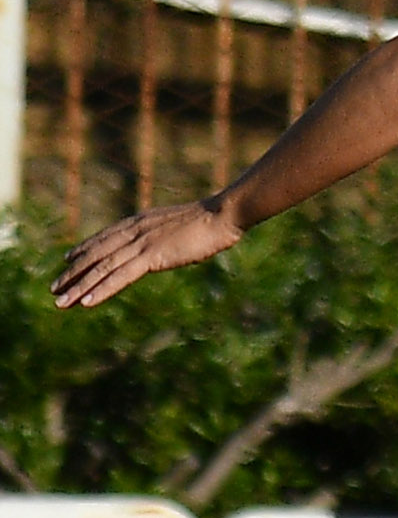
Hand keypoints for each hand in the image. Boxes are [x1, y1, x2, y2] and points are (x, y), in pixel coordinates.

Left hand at [53, 199, 244, 309]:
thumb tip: (172, 243)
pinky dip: (101, 290)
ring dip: (79, 287)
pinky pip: (120, 277)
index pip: (104, 238)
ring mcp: (140, 244)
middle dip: (73, 273)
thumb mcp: (182, 226)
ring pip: (101, 268)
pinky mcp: (151, 256)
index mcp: (140, 222)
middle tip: (54, 289)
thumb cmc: (212, 221)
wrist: (223, 214)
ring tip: (61, 302)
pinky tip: (87, 303)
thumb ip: (168, 235)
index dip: (84, 249)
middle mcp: (133, 231)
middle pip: (95, 255)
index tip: (68, 260)